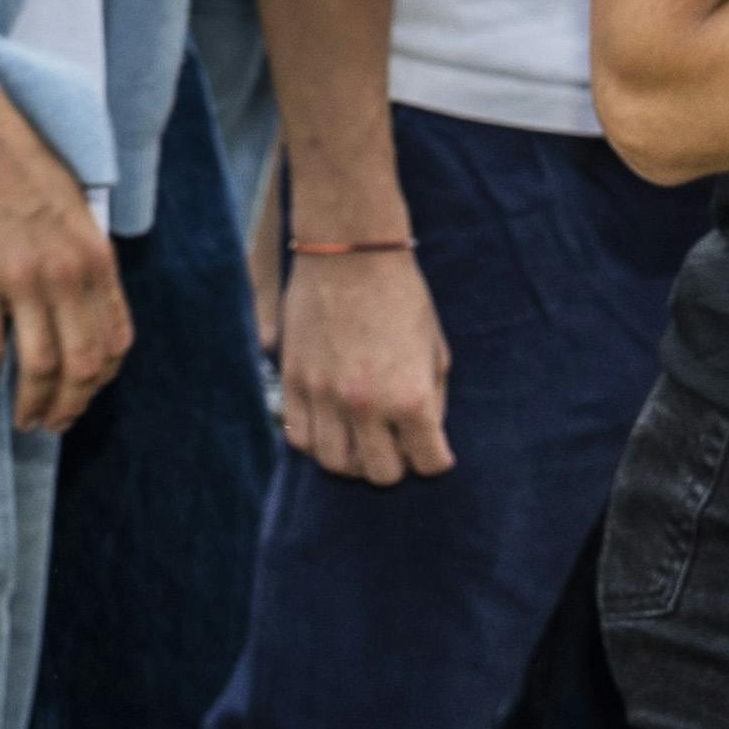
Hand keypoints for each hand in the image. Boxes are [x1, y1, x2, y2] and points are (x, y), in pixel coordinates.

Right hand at [0, 43, 131, 428]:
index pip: (115, 339)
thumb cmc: (10, 153)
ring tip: (21, 421)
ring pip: (41, 366)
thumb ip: (79, 249)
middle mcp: (68, 275)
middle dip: (71, 405)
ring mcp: (23, 280)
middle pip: (83, 365)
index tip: (82, 394)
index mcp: (96, 256)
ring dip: (34, 404)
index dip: (101, 378)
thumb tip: (79, 288)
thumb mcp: (68, 201)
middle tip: (52, 424)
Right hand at [276, 244, 454, 482]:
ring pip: (334, 463)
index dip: (435, 459)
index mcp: (411, 397)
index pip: (429, 463)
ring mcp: (323, 395)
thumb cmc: (402, 298)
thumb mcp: (435, 351)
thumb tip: (423, 435)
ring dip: (351, 459)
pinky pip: (298, 437)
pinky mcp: (293, 380)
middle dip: (394, 465)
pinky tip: (329, 424)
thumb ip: (432, 400)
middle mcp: (366, 405)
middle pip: (380, 474)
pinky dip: (315, 441)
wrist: (349, 254)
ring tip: (359, 440)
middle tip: (396, 445)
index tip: (432, 448)